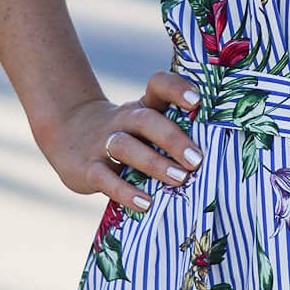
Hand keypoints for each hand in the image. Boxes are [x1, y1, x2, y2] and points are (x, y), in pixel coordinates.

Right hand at [37, 72, 204, 213]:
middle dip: (173, 139)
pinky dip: (126, 192)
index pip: (158, 85)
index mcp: (143, 107)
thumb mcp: (144, 125)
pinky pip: (106, 178)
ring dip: (155, 164)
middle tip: (197, 159)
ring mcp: (103, 143)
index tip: (197, 101)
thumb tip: (219, 156)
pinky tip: (146, 203)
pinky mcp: (88, 169)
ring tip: (180, 179)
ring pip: (127, 147)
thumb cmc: (126, 134)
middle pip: (147, 120)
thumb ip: (173, 133)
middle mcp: (123, 120)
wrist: (69, 134)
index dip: (177, 89)